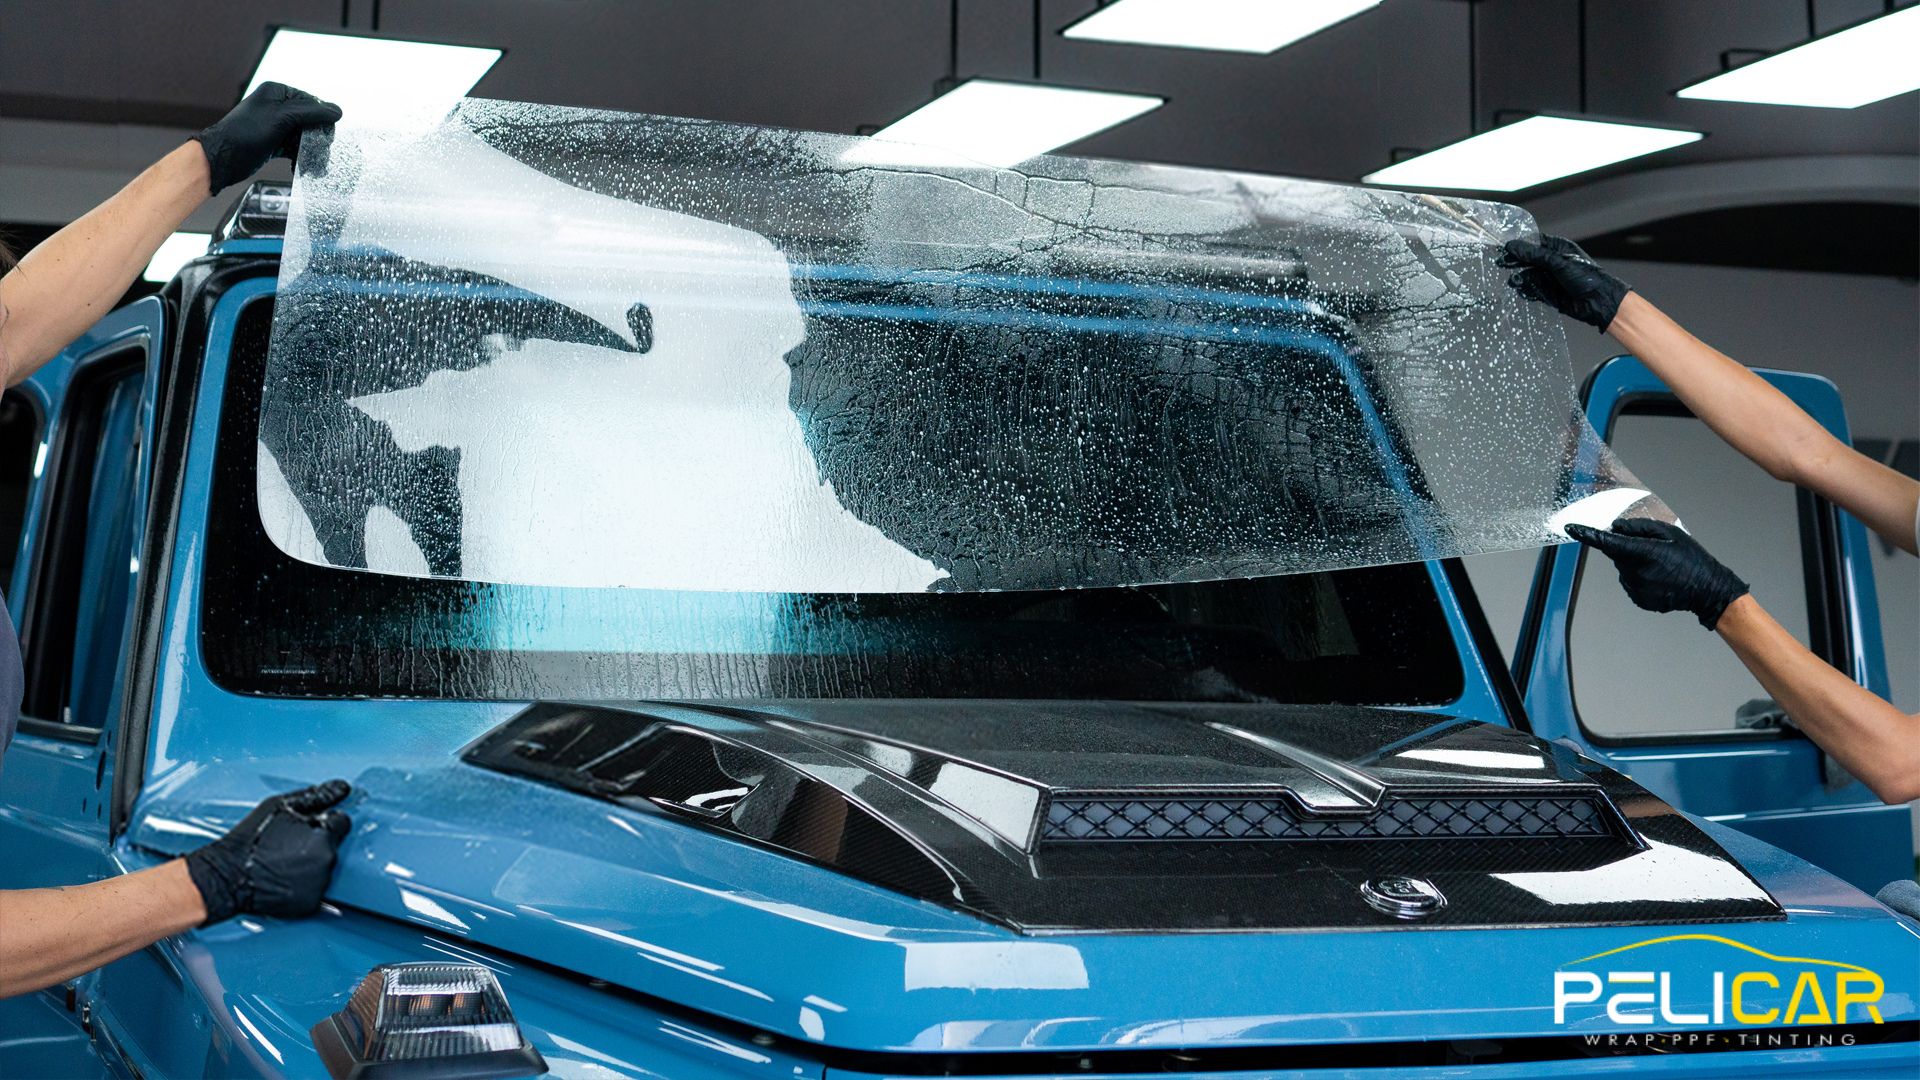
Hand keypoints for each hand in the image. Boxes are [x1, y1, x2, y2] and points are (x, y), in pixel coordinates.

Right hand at [183, 780, 351, 923]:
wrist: (227, 876)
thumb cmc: (250, 840)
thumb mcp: (279, 807)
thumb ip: (316, 796)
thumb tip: (343, 787)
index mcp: (323, 835)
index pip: (342, 823)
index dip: (324, 822)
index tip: (307, 828)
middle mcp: (326, 860)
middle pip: (333, 846)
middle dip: (317, 843)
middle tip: (290, 847)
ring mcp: (319, 884)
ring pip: (324, 868)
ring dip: (312, 865)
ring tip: (285, 863)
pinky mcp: (311, 903)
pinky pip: (315, 890)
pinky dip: (305, 885)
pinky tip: (285, 878)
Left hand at [193, 83, 341, 193]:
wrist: (223, 157)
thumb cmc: (246, 132)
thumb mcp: (282, 117)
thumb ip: (311, 113)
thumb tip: (338, 111)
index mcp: (277, 92)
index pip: (311, 102)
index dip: (322, 118)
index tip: (329, 134)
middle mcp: (277, 107)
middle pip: (309, 120)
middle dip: (317, 137)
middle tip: (322, 151)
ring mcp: (276, 126)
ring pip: (304, 136)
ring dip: (311, 150)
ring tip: (316, 164)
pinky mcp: (274, 143)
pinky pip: (295, 148)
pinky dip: (301, 157)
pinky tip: (304, 166)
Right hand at [1500, 235, 1628, 331]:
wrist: (1598, 303)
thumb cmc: (1586, 278)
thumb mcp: (1558, 262)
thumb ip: (1535, 255)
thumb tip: (1513, 246)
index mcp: (1558, 248)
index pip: (1533, 242)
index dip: (1518, 244)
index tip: (1504, 247)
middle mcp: (1552, 262)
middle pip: (1527, 259)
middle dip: (1515, 262)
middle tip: (1501, 264)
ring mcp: (1550, 278)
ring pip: (1528, 275)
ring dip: (1520, 278)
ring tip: (1515, 281)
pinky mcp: (1548, 293)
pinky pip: (1531, 290)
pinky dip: (1526, 291)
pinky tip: (1522, 291)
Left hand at [1566, 517, 1748, 629]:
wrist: (1707, 589)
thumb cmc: (1691, 558)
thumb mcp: (1669, 533)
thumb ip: (1639, 528)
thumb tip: (1615, 528)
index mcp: (1642, 552)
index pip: (1606, 542)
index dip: (1586, 534)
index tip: (1571, 528)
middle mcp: (1635, 572)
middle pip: (1616, 555)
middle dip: (1627, 549)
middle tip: (1654, 550)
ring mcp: (1636, 588)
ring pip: (1623, 569)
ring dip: (1634, 564)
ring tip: (1661, 566)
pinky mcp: (1639, 599)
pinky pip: (1630, 582)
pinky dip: (1639, 578)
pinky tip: (1659, 578)